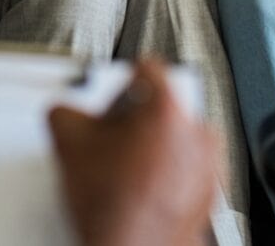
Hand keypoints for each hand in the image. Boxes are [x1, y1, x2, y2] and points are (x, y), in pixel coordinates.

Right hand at [48, 60, 218, 245]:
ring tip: (124, 168)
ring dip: (153, 145)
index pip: (146, 67)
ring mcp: (208, 163)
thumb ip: (65, 109)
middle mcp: (197, 131)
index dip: (119, 80)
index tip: (112, 92)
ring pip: (177, 135)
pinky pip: (188, 166)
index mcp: (167, 109)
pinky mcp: (210, 190)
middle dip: (135, 118)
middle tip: (112, 138)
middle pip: (163, 104)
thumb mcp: (69, 144)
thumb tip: (65, 109)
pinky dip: (168, 171)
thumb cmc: (114, 207)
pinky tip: (138, 188)